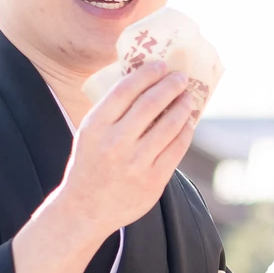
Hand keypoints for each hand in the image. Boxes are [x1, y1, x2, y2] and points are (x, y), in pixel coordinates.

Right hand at [61, 60, 197, 237]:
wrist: (85, 208)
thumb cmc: (90, 164)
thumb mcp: (90, 133)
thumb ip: (112, 112)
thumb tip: (145, 83)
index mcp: (95, 126)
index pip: (125, 90)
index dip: (147, 74)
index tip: (161, 65)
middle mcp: (115, 143)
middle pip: (150, 104)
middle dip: (170, 86)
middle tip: (181, 77)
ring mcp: (135, 163)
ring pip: (169, 126)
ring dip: (183, 107)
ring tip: (187, 98)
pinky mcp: (153, 180)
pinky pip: (176, 148)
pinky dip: (185, 131)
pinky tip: (188, 123)